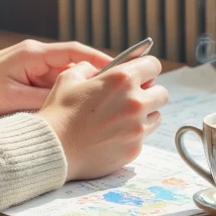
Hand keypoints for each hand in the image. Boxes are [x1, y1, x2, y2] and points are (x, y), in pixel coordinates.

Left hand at [0, 39, 111, 115]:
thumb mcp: (11, 99)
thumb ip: (42, 101)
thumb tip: (74, 106)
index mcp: (34, 54)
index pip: (75, 52)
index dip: (101, 60)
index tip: (122, 70)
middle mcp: (38, 56)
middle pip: (78, 62)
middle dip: (102, 73)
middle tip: (128, 85)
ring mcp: (35, 66)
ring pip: (70, 74)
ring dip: (89, 84)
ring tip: (114, 98)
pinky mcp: (32, 77)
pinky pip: (59, 83)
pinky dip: (73, 92)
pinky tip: (87, 105)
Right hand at [40, 55, 167, 179]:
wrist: (53, 148)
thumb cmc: (59, 113)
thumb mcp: (69, 78)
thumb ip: (89, 68)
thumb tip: (100, 70)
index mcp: (122, 80)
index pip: (153, 66)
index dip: (145, 68)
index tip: (141, 74)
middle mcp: (135, 103)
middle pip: (162, 93)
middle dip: (150, 93)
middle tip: (132, 98)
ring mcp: (137, 128)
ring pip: (156, 117)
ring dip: (145, 115)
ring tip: (123, 118)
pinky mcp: (135, 149)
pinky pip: (143, 137)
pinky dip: (133, 135)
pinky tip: (113, 135)